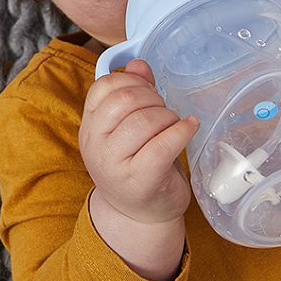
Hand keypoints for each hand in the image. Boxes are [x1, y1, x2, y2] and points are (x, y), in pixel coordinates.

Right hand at [81, 59, 197, 280]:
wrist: (139, 216)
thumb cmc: (137, 165)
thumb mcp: (128, 129)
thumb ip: (132, 93)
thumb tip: (138, 64)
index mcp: (90, 128)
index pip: (102, 88)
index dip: (130, 82)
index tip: (147, 93)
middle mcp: (96, 145)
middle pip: (124, 101)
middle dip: (152, 98)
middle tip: (164, 110)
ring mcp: (115, 165)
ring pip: (145, 121)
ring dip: (168, 116)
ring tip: (175, 123)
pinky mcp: (141, 179)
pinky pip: (164, 144)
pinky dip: (182, 130)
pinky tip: (190, 127)